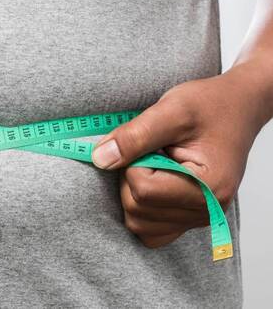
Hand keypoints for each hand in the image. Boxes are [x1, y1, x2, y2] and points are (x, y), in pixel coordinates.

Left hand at [91, 65, 269, 247]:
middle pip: (137, 210)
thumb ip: (135, 135)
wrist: (236, 108)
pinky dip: (141, 209)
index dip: (132, 162)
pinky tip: (152, 180)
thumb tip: (100, 159)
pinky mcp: (188, 218)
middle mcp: (208, 211)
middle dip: (131, 176)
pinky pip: (150, 231)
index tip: (148, 142)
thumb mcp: (171, 109)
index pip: (143, 190)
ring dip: (134, 192)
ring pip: (139, 224)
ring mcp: (199, 218)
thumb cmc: (210, 105)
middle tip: (150, 151)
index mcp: (210, 187)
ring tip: (154, 163)